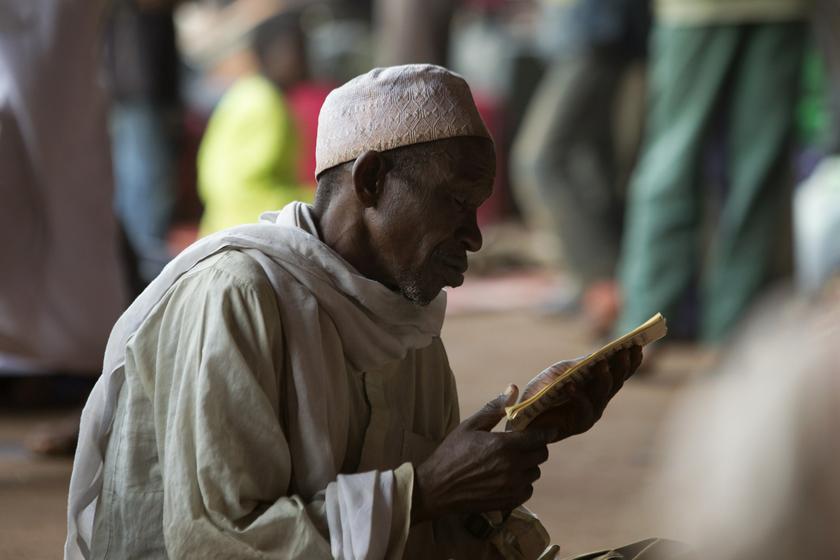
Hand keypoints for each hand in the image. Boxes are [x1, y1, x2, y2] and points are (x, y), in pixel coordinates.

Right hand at [411, 386, 553, 523]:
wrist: (436, 488)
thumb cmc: (451, 453)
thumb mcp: (470, 426)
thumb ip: (494, 408)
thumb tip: (513, 389)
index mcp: (504, 445)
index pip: (539, 437)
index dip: (547, 432)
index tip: (549, 429)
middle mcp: (512, 467)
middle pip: (541, 455)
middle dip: (536, 447)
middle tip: (523, 444)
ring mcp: (511, 486)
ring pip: (535, 472)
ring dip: (528, 465)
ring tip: (512, 461)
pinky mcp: (508, 501)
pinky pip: (527, 490)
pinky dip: (522, 483)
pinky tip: (507, 477)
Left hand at [518, 346, 642, 441]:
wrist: (525, 416)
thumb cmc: (543, 391)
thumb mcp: (561, 372)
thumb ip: (579, 366)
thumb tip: (598, 355)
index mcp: (598, 385)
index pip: (619, 372)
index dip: (630, 360)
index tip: (637, 344)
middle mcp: (599, 399)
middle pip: (616, 382)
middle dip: (622, 366)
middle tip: (625, 351)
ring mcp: (591, 413)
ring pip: (602, 394)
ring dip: (603, 378)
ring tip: (602, 363)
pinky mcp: (578, 424)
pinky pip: (582, 408)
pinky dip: (577, 395)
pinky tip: (570, 385)